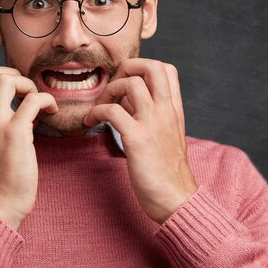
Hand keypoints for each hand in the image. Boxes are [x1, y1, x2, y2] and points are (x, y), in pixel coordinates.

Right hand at [0, 66, 57, 229]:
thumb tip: (11, 107)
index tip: (16, 93)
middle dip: (11, 73)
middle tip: (26, 92)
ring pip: (6, 79)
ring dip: (27, 84)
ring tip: (38, 102)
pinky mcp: (15, 134)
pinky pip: (32, 100)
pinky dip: (46, 100)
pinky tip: (51, 112)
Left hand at [84, 59, 197, 222]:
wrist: (177, 200)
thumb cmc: (168, 172)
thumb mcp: (168, 136)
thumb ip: (152, 115)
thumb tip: (129, 100)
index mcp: (174, 110)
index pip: (166, 69)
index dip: (142, 67)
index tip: (126, 82)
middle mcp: (166, 111)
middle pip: (152, 66)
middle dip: (127, 66)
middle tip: (113, 85)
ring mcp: (153, 123)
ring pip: (131, 83)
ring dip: (109, 89)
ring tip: (100, 106)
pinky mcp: (138, 139)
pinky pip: (112, 111)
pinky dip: (95, 112)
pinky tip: (90, 122)